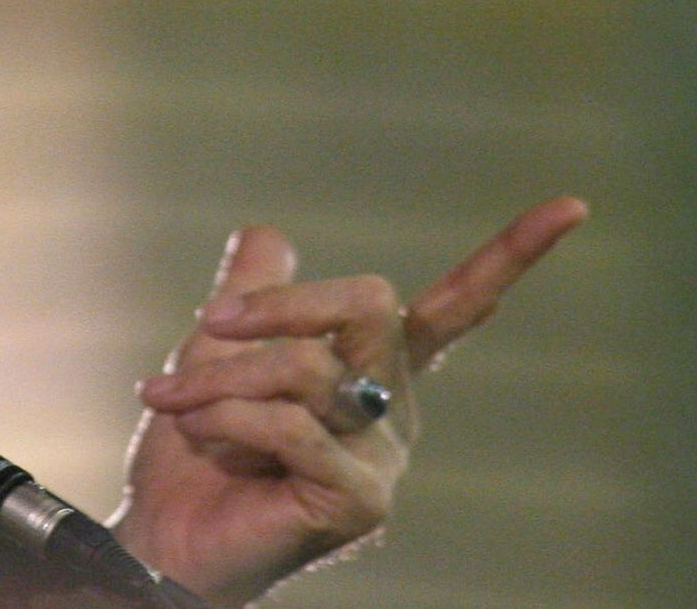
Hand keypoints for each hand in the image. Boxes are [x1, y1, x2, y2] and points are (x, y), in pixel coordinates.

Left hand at [107, 195, 587, 606]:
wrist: (165, 531)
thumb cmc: (197, 449)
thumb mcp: (217, 352)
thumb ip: (251, 294)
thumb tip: (269, 233)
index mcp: (378, 368)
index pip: (454, 305)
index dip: (510, 256)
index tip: (572, 206)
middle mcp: (393, 407)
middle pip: (368, 304)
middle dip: (277, 305)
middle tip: (207, 323)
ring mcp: (382, 457)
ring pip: (308, 368)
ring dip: (218, 376)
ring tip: (174, 400)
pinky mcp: (360, 501)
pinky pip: (289, 425)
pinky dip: (224, 418)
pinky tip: (199, 435)